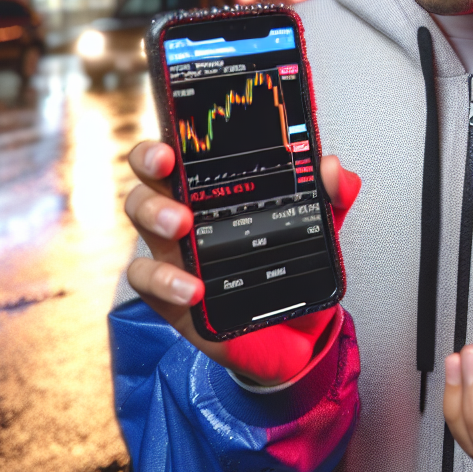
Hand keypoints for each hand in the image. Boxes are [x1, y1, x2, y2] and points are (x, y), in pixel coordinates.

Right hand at [123, 140, 359, 386]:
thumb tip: (333, 168)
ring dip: (154, 214)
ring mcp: (176, 254)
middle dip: (149, 163)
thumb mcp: (318, 230)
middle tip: (169, 166)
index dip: (171, 135)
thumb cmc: (294, 273)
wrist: (298, 337)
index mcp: (217, 193)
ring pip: (139, 220)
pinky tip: (192, 287)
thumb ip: (331, 197)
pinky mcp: (172, 295)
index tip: (177, 134)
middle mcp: (188, 216)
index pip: (184, 153)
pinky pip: (147, 280)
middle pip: (149, 176)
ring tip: (181, 225)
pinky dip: (165, 280)